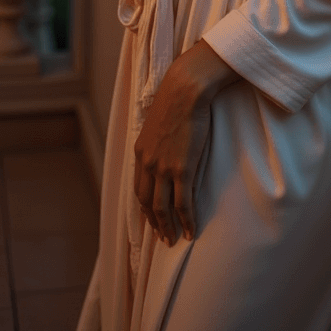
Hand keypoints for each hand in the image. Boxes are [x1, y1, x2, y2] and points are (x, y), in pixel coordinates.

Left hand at [134, 39, 238, 245]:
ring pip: (163, 208)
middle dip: (155, 223)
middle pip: (147, 203)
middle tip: (163, 236)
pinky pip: (183, 204)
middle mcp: (148, 164)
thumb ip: (157, 142)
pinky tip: (191, 231)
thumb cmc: (176, 100)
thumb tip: (164, 150)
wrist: (185, 90)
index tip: (152, 218)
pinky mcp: (182, 169)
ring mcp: (164, 168)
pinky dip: (186, 221)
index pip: (139, 188)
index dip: (145, 207)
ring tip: (174, 240)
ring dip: (168, 228)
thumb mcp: (157, 124)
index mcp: (140, 153)